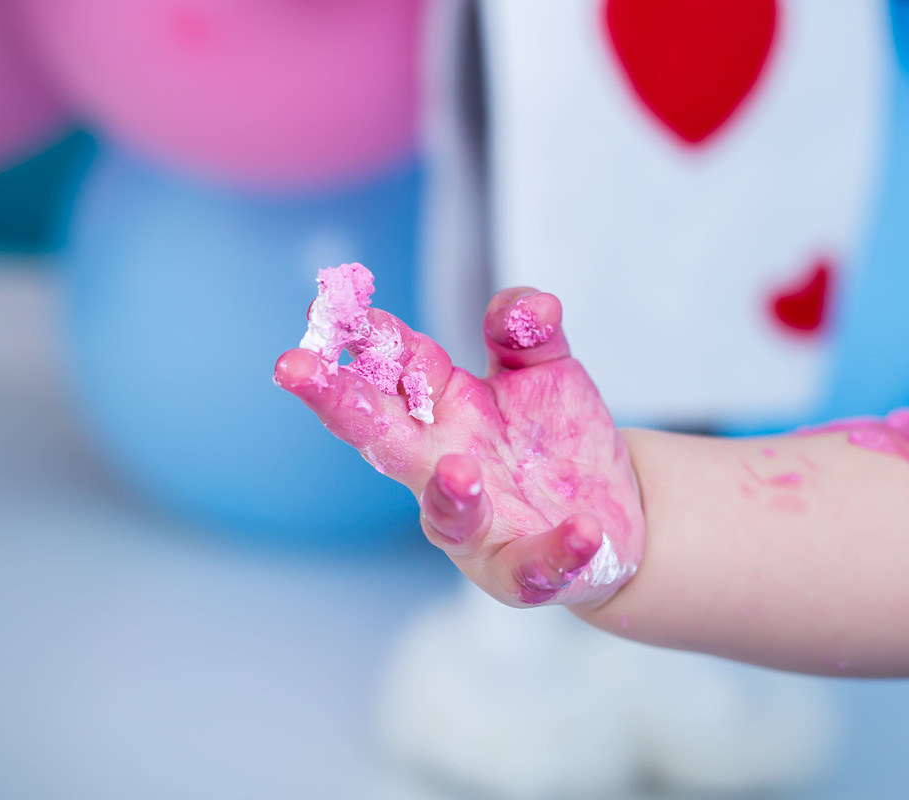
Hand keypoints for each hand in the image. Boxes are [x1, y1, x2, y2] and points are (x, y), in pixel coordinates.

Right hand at [274, 286, 643, 606]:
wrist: (613, 512)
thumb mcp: (547, 370)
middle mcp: (442, 464)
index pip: (394, 365)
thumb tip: (531, 305)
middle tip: (295, 368)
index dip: (366, 335)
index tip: (336, 306)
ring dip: (449, 494)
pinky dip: (556, 552)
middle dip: (337, 401)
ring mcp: (477, 523)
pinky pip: (533, 566)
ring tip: (459, 469)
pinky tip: (584, 531)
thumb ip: (528, 332)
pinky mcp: (523, 569)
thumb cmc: (558, 440)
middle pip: (381, 434)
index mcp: (443, 407)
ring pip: (447, 514)